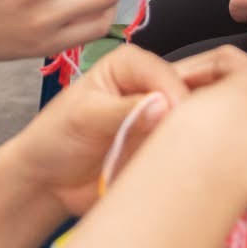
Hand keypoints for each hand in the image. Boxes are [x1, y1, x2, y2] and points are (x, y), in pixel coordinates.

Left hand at [5, 42, 192, 215]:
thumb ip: (121, 110)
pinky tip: (189, 171)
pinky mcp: (167, 150)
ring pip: (197, 123)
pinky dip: (193, 160)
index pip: (166, 73)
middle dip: (197, 114)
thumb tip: (162, 105)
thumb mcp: (83, 118)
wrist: (49, 182)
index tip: (178, 121)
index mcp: (130, 65)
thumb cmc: (55, 138)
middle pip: (192, 91)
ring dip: (198, 139)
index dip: (176, 96)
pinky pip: (190, 152)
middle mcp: (152, 88)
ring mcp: (163, 121)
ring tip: (189, 159)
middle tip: (194, 140)